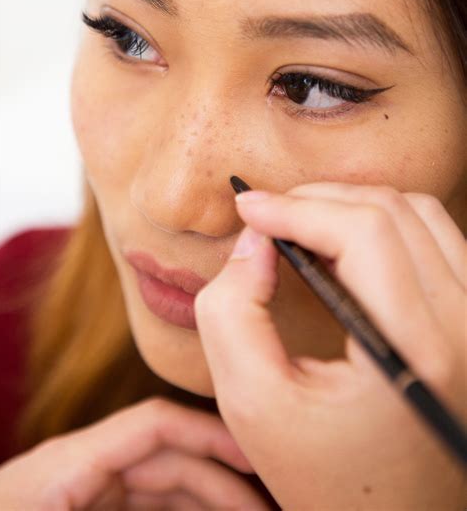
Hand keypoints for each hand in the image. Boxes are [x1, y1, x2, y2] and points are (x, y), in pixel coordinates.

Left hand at [0, 397, 272, 509]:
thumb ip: (146, 507)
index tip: (259, 458)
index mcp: (73, 463)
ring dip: (208, 503)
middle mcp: (84, 470)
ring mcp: (85, 494)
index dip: (213, 434)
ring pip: (163, 491)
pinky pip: (146, 510)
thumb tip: (218, 506)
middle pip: (170, 460)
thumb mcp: (66, 510)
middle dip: (223, 483)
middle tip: (274, 508)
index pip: (157, 424)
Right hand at [195, 183, 465, 510]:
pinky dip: (385, 223)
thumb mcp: (251, 405)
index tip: (247, 206)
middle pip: (392, 211)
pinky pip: (438, 238)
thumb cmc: (324, 476)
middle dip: (318, 198)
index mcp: (414, 350)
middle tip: (268, 214)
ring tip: (302, 222)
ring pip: (420, 214)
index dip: (297, 206)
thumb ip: (232, 313)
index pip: (364, 232)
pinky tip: (343, 243)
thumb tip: (254, 240)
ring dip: (352, 204)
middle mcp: (464, 329)